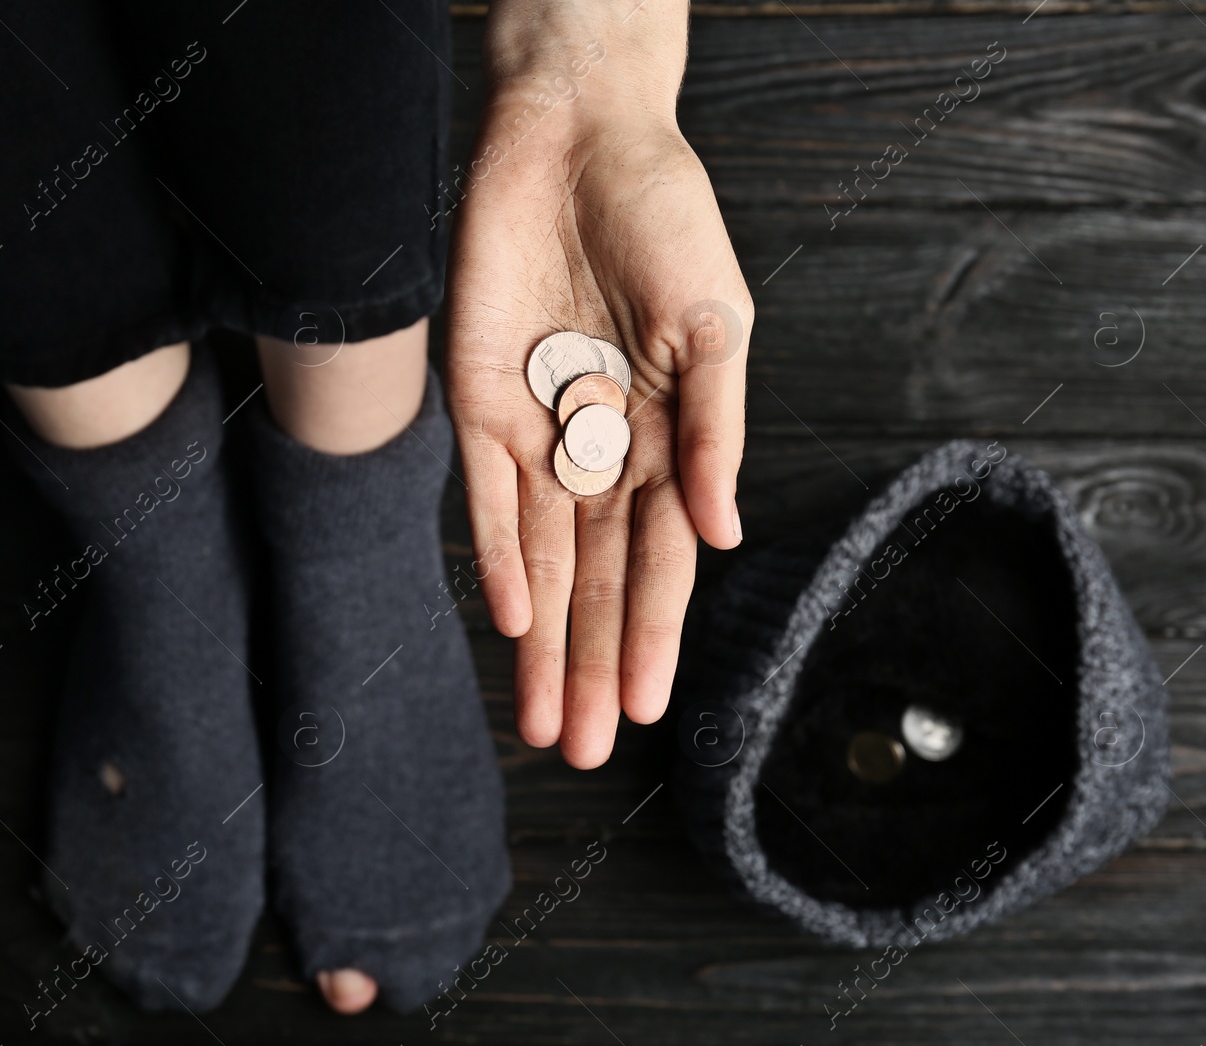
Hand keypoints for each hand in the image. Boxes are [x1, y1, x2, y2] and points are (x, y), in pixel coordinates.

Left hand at [447, 9, 751, 768]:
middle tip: (581, 751)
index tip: (647, 708)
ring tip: (542, 721)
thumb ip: (714, 432)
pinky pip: (487, 494)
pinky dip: (496, 555)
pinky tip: (508, 620)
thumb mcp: (716, 325)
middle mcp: (601, 447)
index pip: (661, 559)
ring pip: (540, 557)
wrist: (580, 134)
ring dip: (541, 639)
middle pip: (594, 578)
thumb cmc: (665, 219)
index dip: (652, 634)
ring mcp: (538, 427)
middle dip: (588, 663)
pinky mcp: (478, 397)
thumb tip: (727, 536)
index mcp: (668, 437)